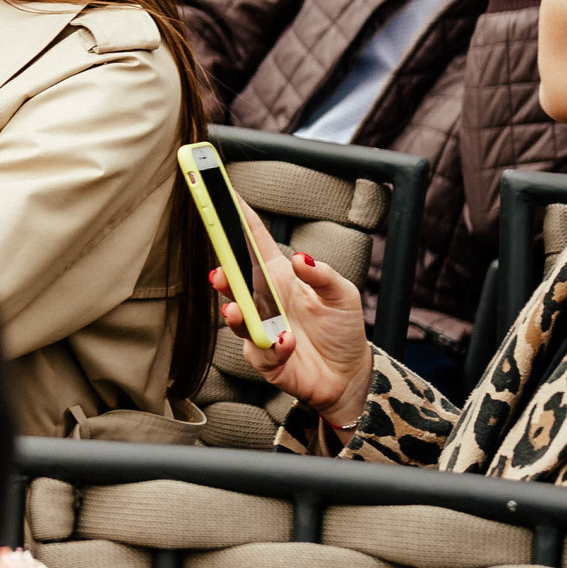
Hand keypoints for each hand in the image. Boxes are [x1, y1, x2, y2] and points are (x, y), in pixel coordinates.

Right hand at [213, 204, 374, 434]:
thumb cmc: (342, 329)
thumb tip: (300, 259)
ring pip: (235, 315)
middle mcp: (264, 298)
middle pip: (233, 278)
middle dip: (222, 273)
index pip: (253, 240)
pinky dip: (272, 347)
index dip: (236, 215)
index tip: (218, 192)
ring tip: (238, 312)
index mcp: (279, 275)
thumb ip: (323, 274)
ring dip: (235, 314)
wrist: (348, 375)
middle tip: (219, 272)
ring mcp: (260, 327)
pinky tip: (286, 343)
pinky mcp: (263, 356)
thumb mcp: (343, 295)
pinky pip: (259, 350)